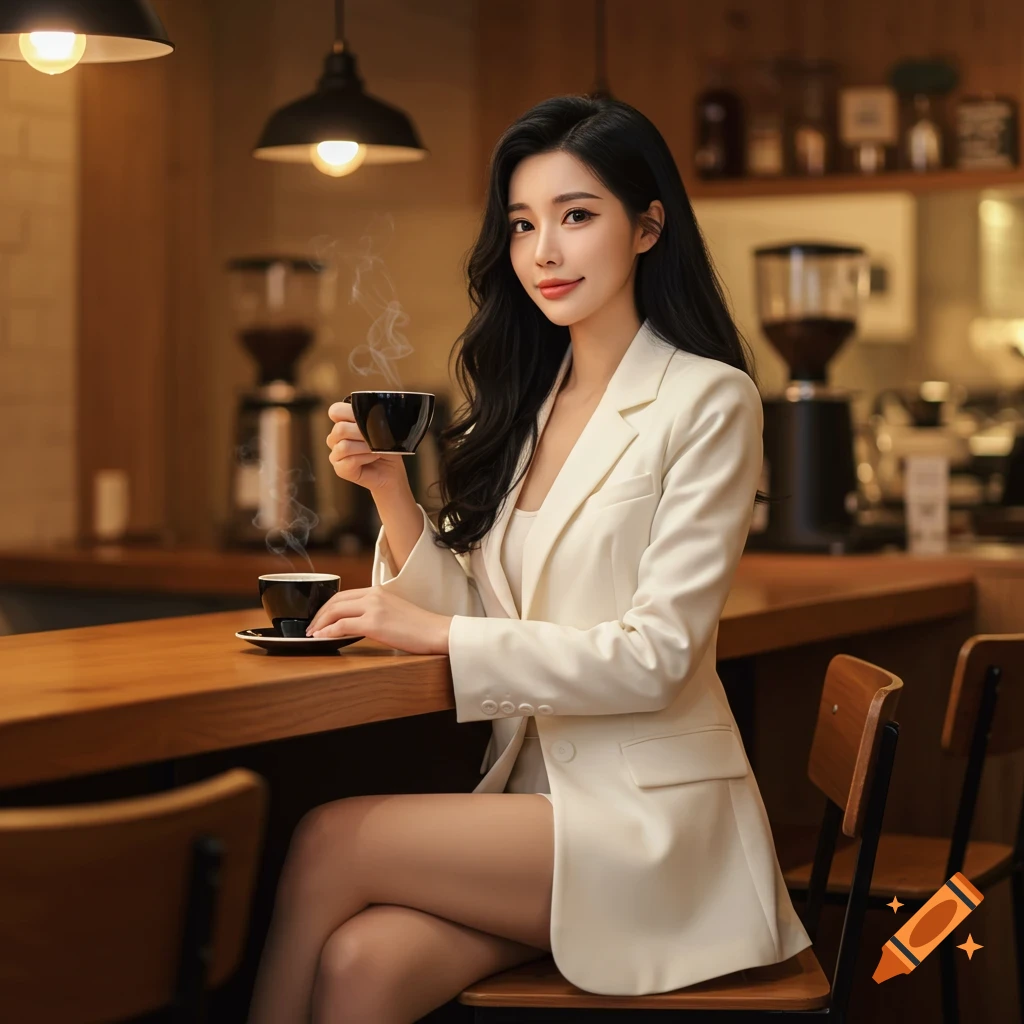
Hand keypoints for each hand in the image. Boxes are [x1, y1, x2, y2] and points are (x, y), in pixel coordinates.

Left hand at [306, 587, 451, 654]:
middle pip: (336, 600)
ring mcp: (374, 608)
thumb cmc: (420, 627)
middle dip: (319, 614)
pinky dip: (329, 631)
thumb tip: (356, 624)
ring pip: (336, 610)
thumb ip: (376, 612)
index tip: (319, 618)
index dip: (327, 606)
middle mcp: (374, 595)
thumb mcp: (395, 612)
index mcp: (379, 591)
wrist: (437, 632)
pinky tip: (322, 638)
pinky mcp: (374, 623)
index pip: (344, 594)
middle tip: (310, 627)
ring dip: (320, 623)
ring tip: (312, 634)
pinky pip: (343, 625)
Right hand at [326, 400, 408, 493]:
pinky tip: (374, 457)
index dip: (349, 412)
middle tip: (377, 437)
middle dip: (361, 432)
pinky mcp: (340, 470)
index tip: (368, 418)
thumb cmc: (386, 449)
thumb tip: (371, 415)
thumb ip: (372, 419)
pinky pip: (350, 461)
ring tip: (377, 449)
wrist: (392, 471)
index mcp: (342, 424)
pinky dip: (365, 458)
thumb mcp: (382, 430)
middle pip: (339, 428)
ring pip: (344, 446)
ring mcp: (336, 455)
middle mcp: (335, 439)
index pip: (335, 411)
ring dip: (364, 447)